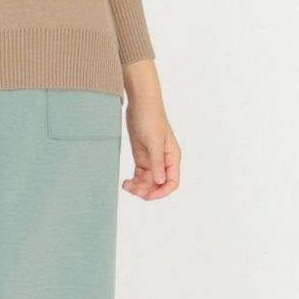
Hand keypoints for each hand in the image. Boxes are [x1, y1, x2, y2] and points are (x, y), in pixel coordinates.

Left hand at [120, 60, 179, 199]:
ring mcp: (152, 160)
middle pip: (158, 185)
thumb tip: (160, 181)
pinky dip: (134, 181)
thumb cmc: (151, 118)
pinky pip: (139, 175)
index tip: (148, 195)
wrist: (140, 103)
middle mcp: (164, 161)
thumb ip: (157, 161)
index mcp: (172, 157)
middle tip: (134, 190)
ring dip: (138, 187)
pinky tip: (126, 182)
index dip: (162, 192)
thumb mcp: (154, 140)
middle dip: (147, 191)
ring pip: (148, 182)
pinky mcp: (142, 157)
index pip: (172, 182)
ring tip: (126, 186)